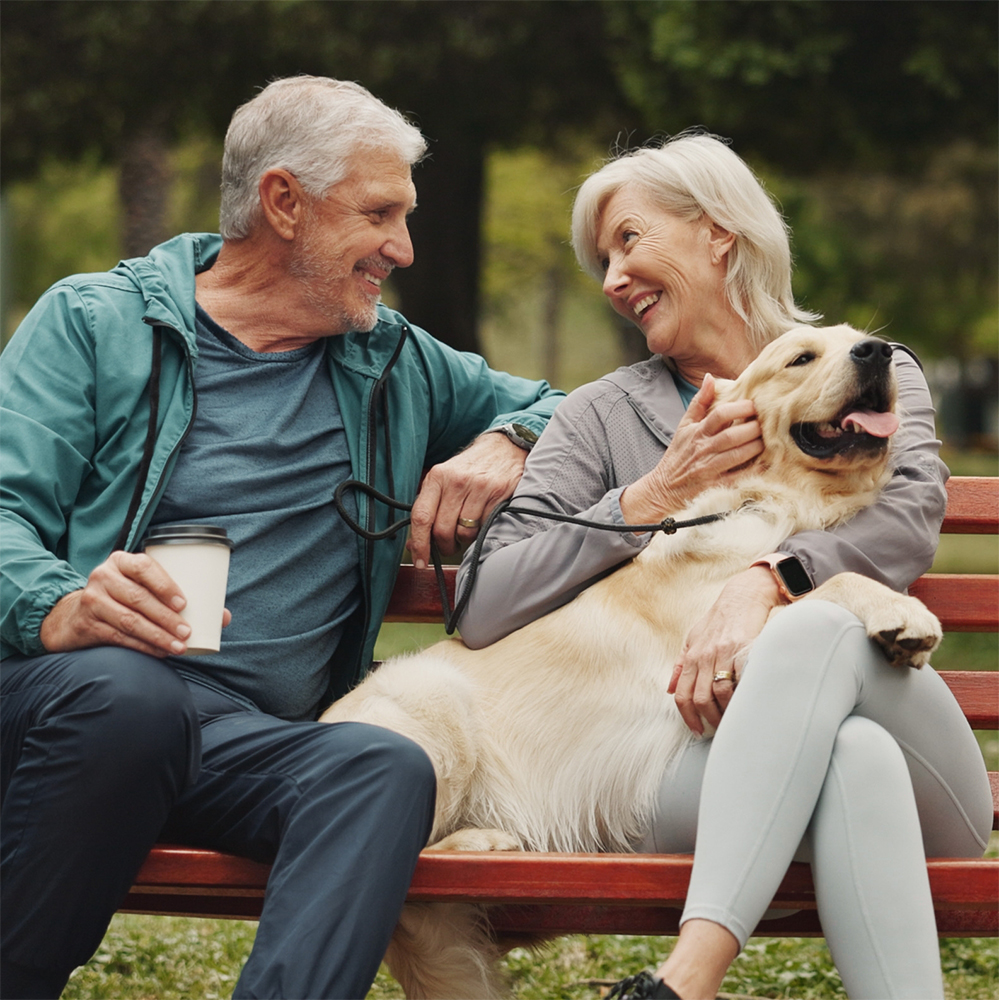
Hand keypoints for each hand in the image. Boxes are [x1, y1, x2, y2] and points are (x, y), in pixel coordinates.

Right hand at [40, 550, 230, 656]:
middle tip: (187, 632)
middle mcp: (103, 576)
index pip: (143, 566)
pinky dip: (143, 646)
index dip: (164, 584)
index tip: (184, 603)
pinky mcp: (87, 623)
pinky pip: (119, 636)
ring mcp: (92, 600)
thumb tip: (224, 617)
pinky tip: (160, 652)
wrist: (75, 614)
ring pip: (129, 620)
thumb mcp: (144, 587)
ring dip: (157, 635)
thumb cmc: (125, 597)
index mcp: (121, 561)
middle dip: (165, 617)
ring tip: (178, 646)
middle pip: (138, 598)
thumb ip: (178, 597)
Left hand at [407, 432, 528, 567]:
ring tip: (468, 528)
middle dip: (445, 546)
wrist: (503, 449)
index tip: (420, 561)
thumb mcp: (443, 481)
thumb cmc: (469, 470)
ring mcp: (479, 487)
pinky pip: (484, 527)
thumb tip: (414, 544)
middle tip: (449, 545)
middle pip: (443, 530)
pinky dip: (482, 530)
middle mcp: (456, 481)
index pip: (421, 516)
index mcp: (437, 477)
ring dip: (464, 539)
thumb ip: (428, 509)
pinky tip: (483, 519)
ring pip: (465, 532)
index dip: (419, 544)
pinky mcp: (498, 494)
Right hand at [620, 374, 762, 524]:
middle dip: (754, 428)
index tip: (753, 405)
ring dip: (756, 446)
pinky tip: (766, 463)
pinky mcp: (716, 486)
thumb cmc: (677, 456)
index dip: (740, 408)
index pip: (719, 414)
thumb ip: (699, 402)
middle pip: (733, 435)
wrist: (663, 490)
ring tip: (767, 440)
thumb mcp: (684, 426)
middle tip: (766, 423)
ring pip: (738, 455)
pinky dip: (754, 470)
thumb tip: (710, 378)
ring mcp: (710, 469)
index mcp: (697, 433)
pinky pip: (739, 477)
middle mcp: (703, 450)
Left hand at [668, 566, 780, 733]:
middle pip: (700, 698)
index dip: (687, 717)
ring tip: (733, 719)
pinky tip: (746, 702)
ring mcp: (724, 653)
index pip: (682, 694)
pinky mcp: (744, 649)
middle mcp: (704, 655)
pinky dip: (743, 695)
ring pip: (720, 692)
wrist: (743, 596)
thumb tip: (670, 689)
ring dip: (727, 711)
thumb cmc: (719, 620)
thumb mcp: (693, 638)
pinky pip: (741, 678)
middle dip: (708, 718)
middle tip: (718, 728)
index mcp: (691, 656)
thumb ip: (681, 665)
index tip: (697, 730)